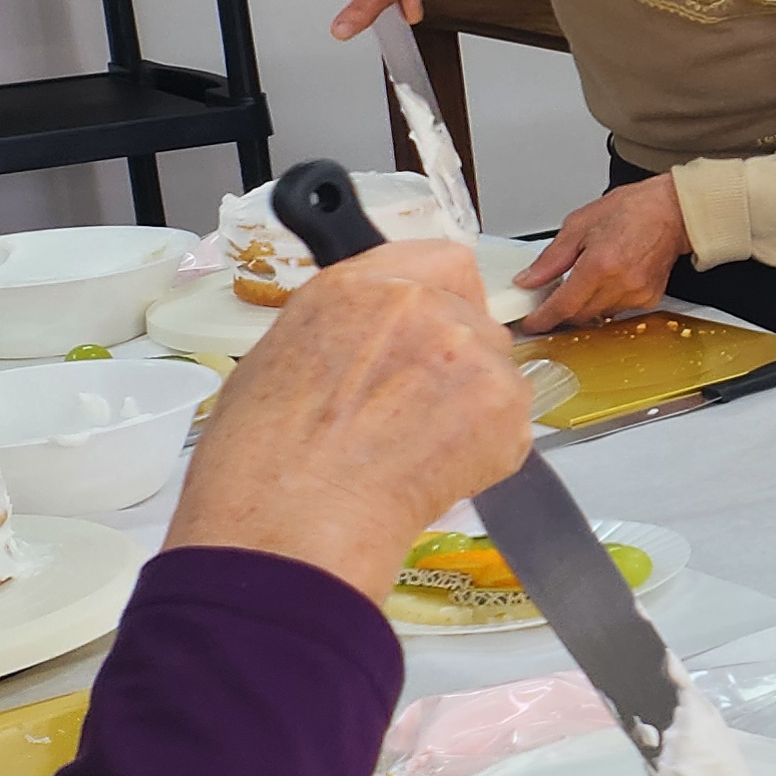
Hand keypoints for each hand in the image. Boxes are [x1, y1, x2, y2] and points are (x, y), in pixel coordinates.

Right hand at [167, 240, 533, 599]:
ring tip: (414, 445)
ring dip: (472, 402)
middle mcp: (424, 305)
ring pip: (496, 368)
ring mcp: (472, 352)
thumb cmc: (264, 456)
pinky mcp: (505, 403)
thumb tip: (376, 337)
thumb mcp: (284, 354)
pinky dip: (486, 445)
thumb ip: (351, 326)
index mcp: (361, 284)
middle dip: (456, 359)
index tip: (436, 326)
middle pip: (476, 317)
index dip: (444, 297)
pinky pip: (510, 418)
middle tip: (415, 407)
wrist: (292, 516)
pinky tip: (434, 468)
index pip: (443, 259)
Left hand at [515, 174, 689, 332]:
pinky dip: (606, 300)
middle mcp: (620, 284)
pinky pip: (617, 310)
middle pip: (579, 315)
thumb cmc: (633, 210)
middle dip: (562, 309)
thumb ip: (551, 258)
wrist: (673, 211)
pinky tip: (611, 279)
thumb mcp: (579, 224)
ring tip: (588, 277)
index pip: (563, 306)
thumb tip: (529, 279)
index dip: (542, 319)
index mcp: (600, 264)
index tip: (532, 323)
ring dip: (585, 304)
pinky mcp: (648, 299)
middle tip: (554, 293)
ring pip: (597, 315)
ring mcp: (637, 294)